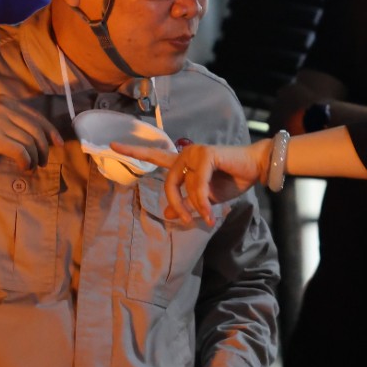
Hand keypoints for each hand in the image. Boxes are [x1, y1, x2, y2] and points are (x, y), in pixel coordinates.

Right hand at [0, 96, 61, 170]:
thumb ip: (11, 120)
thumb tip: (36, 136)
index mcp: (6, 101)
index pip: (36, 116)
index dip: (50, 131)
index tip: (58, 143)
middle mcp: (4, 108)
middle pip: (36, 129)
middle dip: (44, 148)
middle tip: (44, 161)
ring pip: (30, 142)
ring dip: (35, 158)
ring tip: (31, 166)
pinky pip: (20, 151)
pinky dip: (26, 161)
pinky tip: (23, 167)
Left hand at [113, 139, 267, 227]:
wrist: (254, 170)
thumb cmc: (231, 180)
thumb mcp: (205, 199)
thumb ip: (186, 204)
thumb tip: (166, 214)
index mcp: (183, 162)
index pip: (155, 156)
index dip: (134, 151)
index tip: (112, 145)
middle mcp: (185, 154)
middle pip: (168, 183)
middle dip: (176, 205)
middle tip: (184, 221)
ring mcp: (195, 152)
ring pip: (184, 186)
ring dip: (194, 206)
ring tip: (205, 219)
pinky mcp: (206, 154)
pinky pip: (197, 184)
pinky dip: (201, 201)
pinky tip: (209, 212)